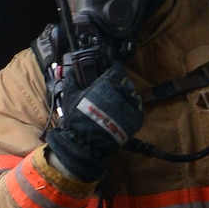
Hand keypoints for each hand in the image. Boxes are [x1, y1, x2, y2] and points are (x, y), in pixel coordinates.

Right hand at [46, 64, 143, 181]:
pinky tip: (123, 110)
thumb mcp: (71, 96)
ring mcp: (131, 106)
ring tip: (116, 101)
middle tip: (110, 88)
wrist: (86, 142)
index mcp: (108, 84)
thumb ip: (72, 80)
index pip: (118, 68)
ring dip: (126, 95)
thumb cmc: (77, 117)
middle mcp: (122, 92)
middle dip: (119, 83)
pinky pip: (137, 108)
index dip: (115, 65)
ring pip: (132, 94)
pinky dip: (131, 107)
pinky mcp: (137, 119)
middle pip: (125, 82)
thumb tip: (71, 71)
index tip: (113, 64)